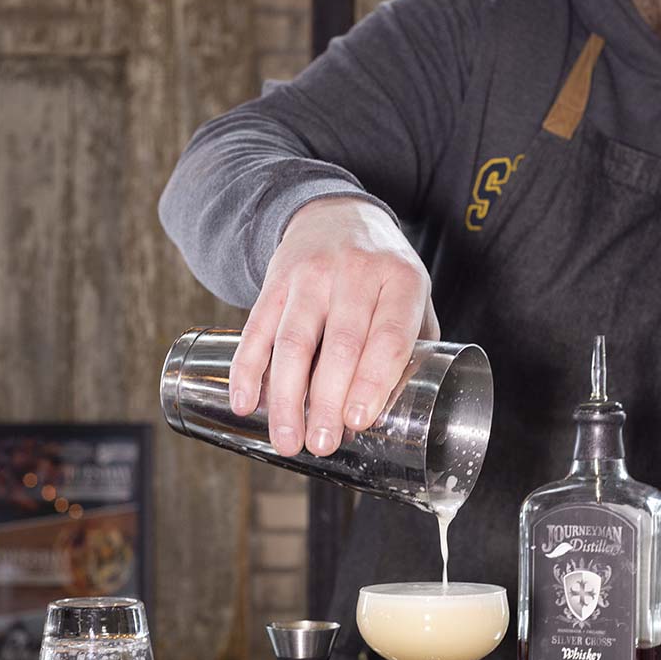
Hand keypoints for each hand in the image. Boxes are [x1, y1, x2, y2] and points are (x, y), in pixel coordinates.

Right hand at [228, 198, 439, 456]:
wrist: (337, 215)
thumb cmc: (384, 274)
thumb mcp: (414, 298)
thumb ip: (413, 349)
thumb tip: (398, 413)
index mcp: (401, 280)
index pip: (388, 336)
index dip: (373, 381)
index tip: (359, 421)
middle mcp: (356, 273)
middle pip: (339, 345)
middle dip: (326, 401)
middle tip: (322, 443)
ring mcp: (311, 275)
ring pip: (293, 342)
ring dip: (286, 397)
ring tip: (287, 440)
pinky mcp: (275, 282)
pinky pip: (257, 328)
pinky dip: (247, 369)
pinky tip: (245, 404)